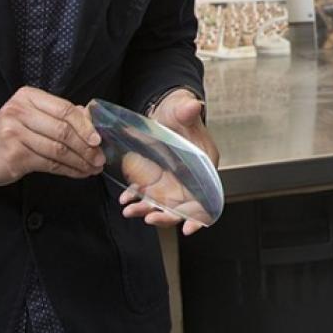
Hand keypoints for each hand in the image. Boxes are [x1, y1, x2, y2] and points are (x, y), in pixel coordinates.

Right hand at [0, 86, 103, 185]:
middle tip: (100, 158)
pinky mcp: (13, 155)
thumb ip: (58, 114)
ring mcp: (14, 133)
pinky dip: (68, 170)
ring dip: (80, 161)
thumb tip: (91, 120)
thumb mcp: (31, 116)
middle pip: (63, 130)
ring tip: (93, 168)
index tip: (100, 139)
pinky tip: (79, 173)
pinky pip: (49, 164)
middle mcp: (19, 111)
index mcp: (28, 96)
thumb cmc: (8, 132)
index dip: (86, 126)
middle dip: (87, 147)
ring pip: (58, 149)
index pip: (65, 109)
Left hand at [121, 89, 217, 234]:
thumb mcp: (182, 109)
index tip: (190, 227)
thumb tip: (194, 105)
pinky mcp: (156, 180)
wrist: (165, 112)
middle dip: (166, 216)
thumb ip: (187, 111)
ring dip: (146, 210)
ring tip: (129, 210)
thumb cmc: (179, 111)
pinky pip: (147, 196)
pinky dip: (136, 199)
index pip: (206, 195)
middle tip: (150, 217)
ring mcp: (172, 181)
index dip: (200, 214)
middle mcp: (190, 178)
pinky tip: (125, 198)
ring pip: (162, 204)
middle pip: (183, 206)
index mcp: (204, 164)